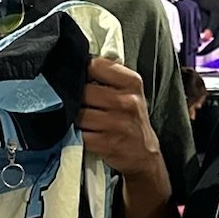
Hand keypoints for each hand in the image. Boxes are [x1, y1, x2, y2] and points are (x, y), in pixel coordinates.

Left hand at [78, 55, 165, 184]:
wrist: (144, 154)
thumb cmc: (131, 118)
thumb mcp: (129, 92)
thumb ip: (108, 76)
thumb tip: (77, 63)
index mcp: (132, 83)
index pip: (94, 66)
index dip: (81, 71)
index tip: (79, 76)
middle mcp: (126, 102)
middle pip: (83, 92)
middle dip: (76, 98)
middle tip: (79, 103)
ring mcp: (117, 124)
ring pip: (78, 114)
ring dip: (74, 118)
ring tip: (82, 119)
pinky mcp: (107, 144)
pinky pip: (80, 134)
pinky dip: (77, 134)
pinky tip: (84, 133)